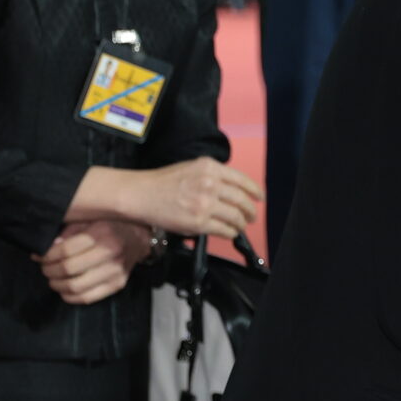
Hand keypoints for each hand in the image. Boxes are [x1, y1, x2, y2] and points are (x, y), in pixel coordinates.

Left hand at [36, 221, 148, 305]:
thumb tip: (44, 251)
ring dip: (57, 285)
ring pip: (75, 286)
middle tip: (45, 268)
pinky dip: (69, 296)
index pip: (65, 250)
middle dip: (49, 270)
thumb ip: (67, 233)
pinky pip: (87, 298)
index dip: (47, 256)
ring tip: (53, 278)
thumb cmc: (108, 226)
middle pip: (68, 269)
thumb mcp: (88, 220)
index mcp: (102, 233)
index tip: (40, 257)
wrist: (138, 238)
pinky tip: (64, 289)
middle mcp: (111, 253)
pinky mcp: (117, 284)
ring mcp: (115, 271)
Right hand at [135, 159, 260, 239]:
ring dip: (241, 224)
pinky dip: (231, 232)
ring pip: (236, 216)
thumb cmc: (162, 182)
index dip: (255, 191)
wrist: (140, 194)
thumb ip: (213, 175)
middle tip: (252, 216)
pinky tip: (229, 232)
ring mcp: (205, 203)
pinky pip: (224, 229)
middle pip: (242, 200)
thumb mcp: (191, 168)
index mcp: (210, 167)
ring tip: (241, 226)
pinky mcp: (199, 221)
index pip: (242, 180)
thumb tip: (233, 189)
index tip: (259, 198)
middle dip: (250, 211)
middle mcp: (210, 183)